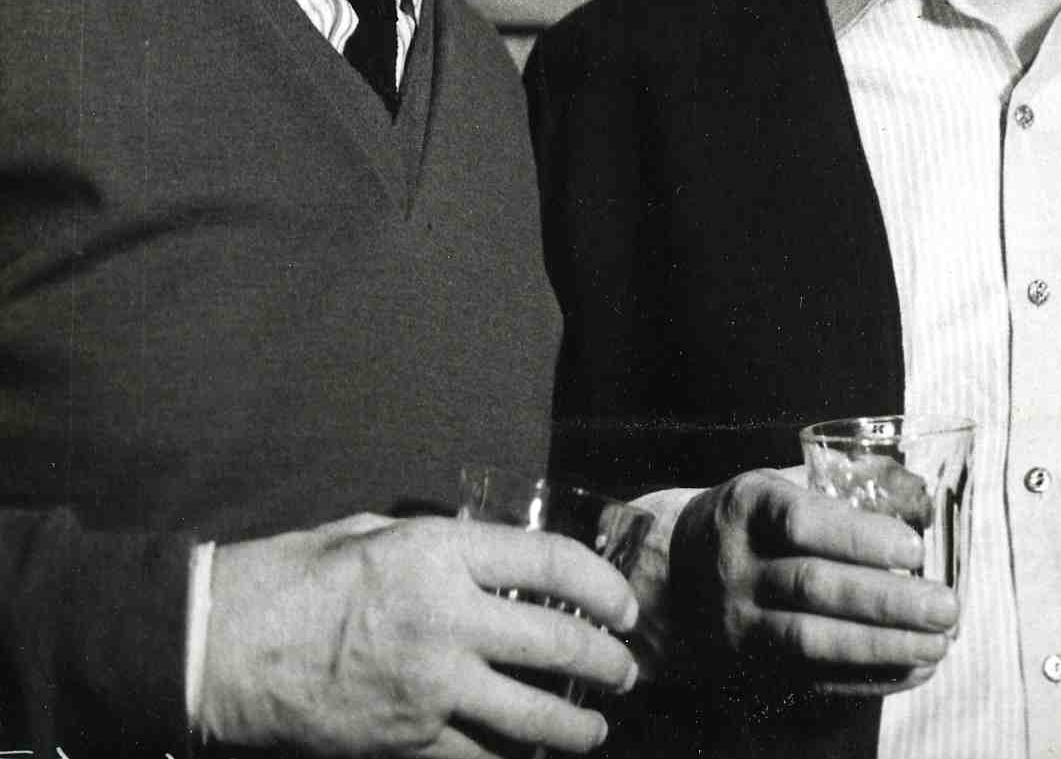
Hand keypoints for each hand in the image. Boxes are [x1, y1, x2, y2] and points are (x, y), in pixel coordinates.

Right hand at [199, 512, 639, 756]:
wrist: (224, 649)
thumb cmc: (292, 575)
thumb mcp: (370, 533)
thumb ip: (436, 546)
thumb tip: (484, 558)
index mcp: (439, 554)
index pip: (549, 562)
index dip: (600, 583)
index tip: (624, 602)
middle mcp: (447, 619)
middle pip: (556, 641)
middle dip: (606, 659)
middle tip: (626, 667)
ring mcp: (430, 688)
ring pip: (531, 715)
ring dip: (576, 724)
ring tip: (596, 727)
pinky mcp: (407, 742)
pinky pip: (480, 758)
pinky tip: (529, 757)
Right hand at [667, 469, 957, 695]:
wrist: (670, 576)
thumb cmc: (744, 522)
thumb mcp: (774, 485)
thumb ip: (839, 485)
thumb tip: (918, 491)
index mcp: (747, 507)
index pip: (802, 521)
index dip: (860, 536)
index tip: (914, 546)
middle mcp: (737, 565)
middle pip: (813, 586)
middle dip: (887, 600)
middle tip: (945, 606)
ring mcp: (739, 621)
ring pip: (812, 639)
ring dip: (882, 645)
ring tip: (938, 643)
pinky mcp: (750, 666)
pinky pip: (814, 678)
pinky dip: (869, 677)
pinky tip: (913, 668)